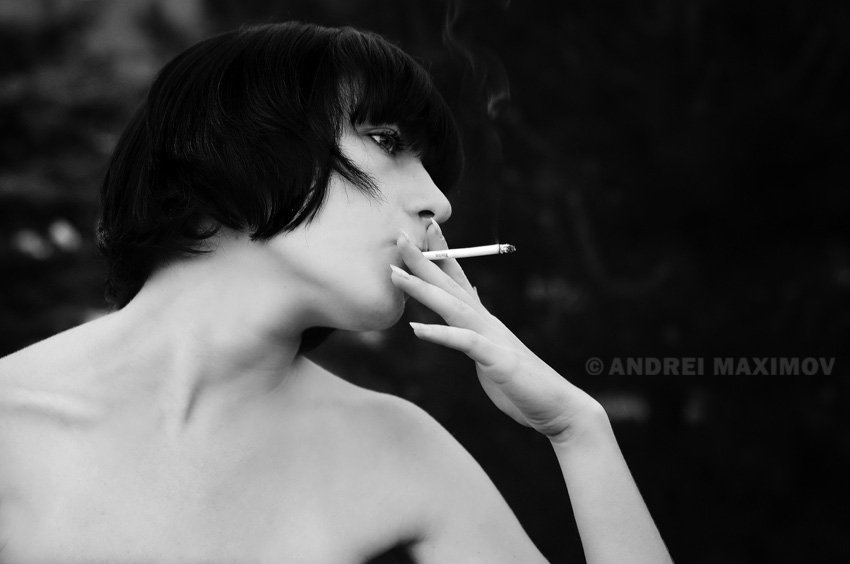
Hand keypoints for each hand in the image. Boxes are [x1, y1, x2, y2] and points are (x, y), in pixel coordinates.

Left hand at [390, 220, 604, 442]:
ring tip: (395, 274)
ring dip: (423, 288)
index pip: (459, 279)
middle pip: (451, 285)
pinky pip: (465, 343)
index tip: (425, 229)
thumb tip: (471, 302)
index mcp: (485, 320)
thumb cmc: (523, 384)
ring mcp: (493, 339)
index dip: (442, 253)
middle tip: (400, 235)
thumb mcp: (494, 351)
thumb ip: (478, 328)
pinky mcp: (496, 360)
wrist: (557, 407)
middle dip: (424, 259)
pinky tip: (415, 328)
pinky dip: (440, 334)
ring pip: (453, 306)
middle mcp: (488, 322)